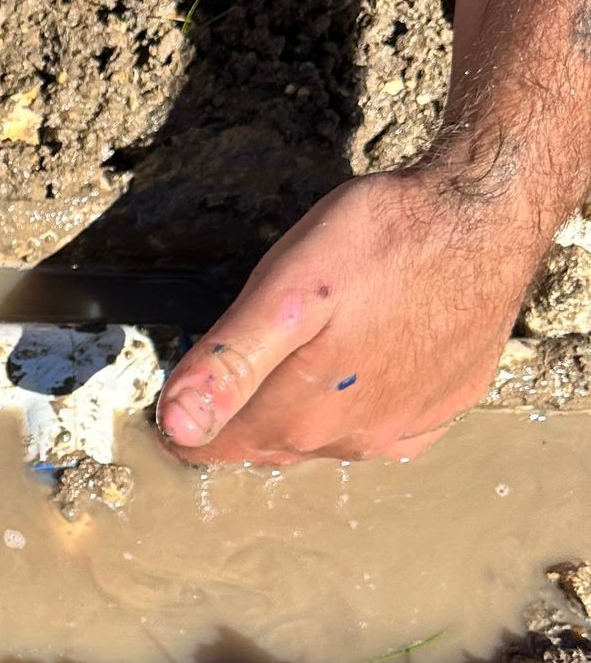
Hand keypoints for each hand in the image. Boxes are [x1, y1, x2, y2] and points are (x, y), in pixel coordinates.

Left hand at [153, 168, 549, 464]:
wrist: (487, 216)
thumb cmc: (384, 241)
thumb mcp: (286, 291)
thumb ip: (230, 363)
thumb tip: (176, 426)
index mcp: (300, 418)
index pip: (211, 446)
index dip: (189, 410)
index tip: (193, 367)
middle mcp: (351, 440)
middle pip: (265, 442)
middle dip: (245, 406)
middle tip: (251, 343)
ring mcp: (402, 430)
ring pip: (322, 437)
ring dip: (303, 404)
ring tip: (307, 345)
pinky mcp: (443, 408)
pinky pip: (382, 425)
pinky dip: (361, 402)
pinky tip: (365, 360)